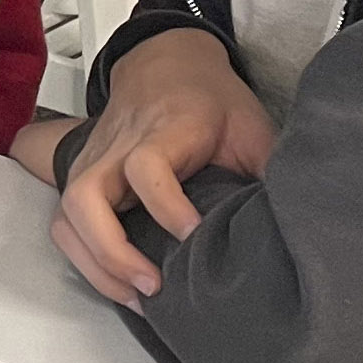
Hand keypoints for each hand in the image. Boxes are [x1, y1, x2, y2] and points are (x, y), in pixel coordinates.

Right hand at [41, 28, 274, 305]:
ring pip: (68, 217)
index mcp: (166, 128)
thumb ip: (267, 173)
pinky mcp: (82, 179)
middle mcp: (119, 146)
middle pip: (87, 196)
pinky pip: (66, 226)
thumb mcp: (252, 128)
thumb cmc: (211, 100)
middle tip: (154, 284)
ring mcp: (94, 162)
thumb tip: (296, 225)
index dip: (167, 205)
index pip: (147, 165)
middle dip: (113, 250)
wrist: (167, 64)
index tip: (194, 235)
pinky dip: (86, 261)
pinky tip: (120, 284)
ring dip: (96, 265)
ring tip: (138, 297)